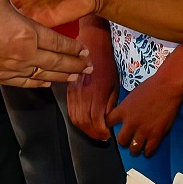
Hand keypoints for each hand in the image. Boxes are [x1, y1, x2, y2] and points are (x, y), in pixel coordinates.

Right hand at [0, 0, 91, 86]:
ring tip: (74, 78)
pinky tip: (45, 83)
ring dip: (62, 77)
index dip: (74, 48)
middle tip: (88, 68)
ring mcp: (12, 69)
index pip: (59, 43)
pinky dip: (39, 83)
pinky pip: (26, 83)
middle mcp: (25, 55)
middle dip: (75, 65)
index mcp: (27, 34)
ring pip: (44, 76)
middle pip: (57, 63)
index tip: (85, 51)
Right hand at [67, 21, 117, 140]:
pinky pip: (70, 111)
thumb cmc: (106, 64)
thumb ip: (110, 104)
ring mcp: (73, 93)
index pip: (96, 120)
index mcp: (97, 93)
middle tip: (102, 137)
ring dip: (85, 129)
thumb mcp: (114, 84)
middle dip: (93, 133)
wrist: (90, 46)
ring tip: (94, 132)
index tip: (108, 135)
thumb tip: (108, 121)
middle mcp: (83, 94)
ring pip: (76, 119)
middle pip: (84, 122)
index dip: (101, 131)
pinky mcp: (68, 91)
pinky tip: (85, 122)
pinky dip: (78, 121)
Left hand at [108, 69, 182, 156]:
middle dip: (124, 141)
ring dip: (135, 149)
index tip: (113, 128)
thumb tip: (125, 116)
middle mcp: (131, 122)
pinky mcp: (156, 135)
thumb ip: (127, 108)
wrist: (167, 87)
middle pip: (121, 140)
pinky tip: (148, 150)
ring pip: (133, 149)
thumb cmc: (151, 87)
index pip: (109, 122)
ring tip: (138, 148)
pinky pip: (148, 151)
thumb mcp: (132, 96)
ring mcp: (143, 130)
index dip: (110, 126)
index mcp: (123, 110)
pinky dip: (147, 152)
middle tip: (128, 140)